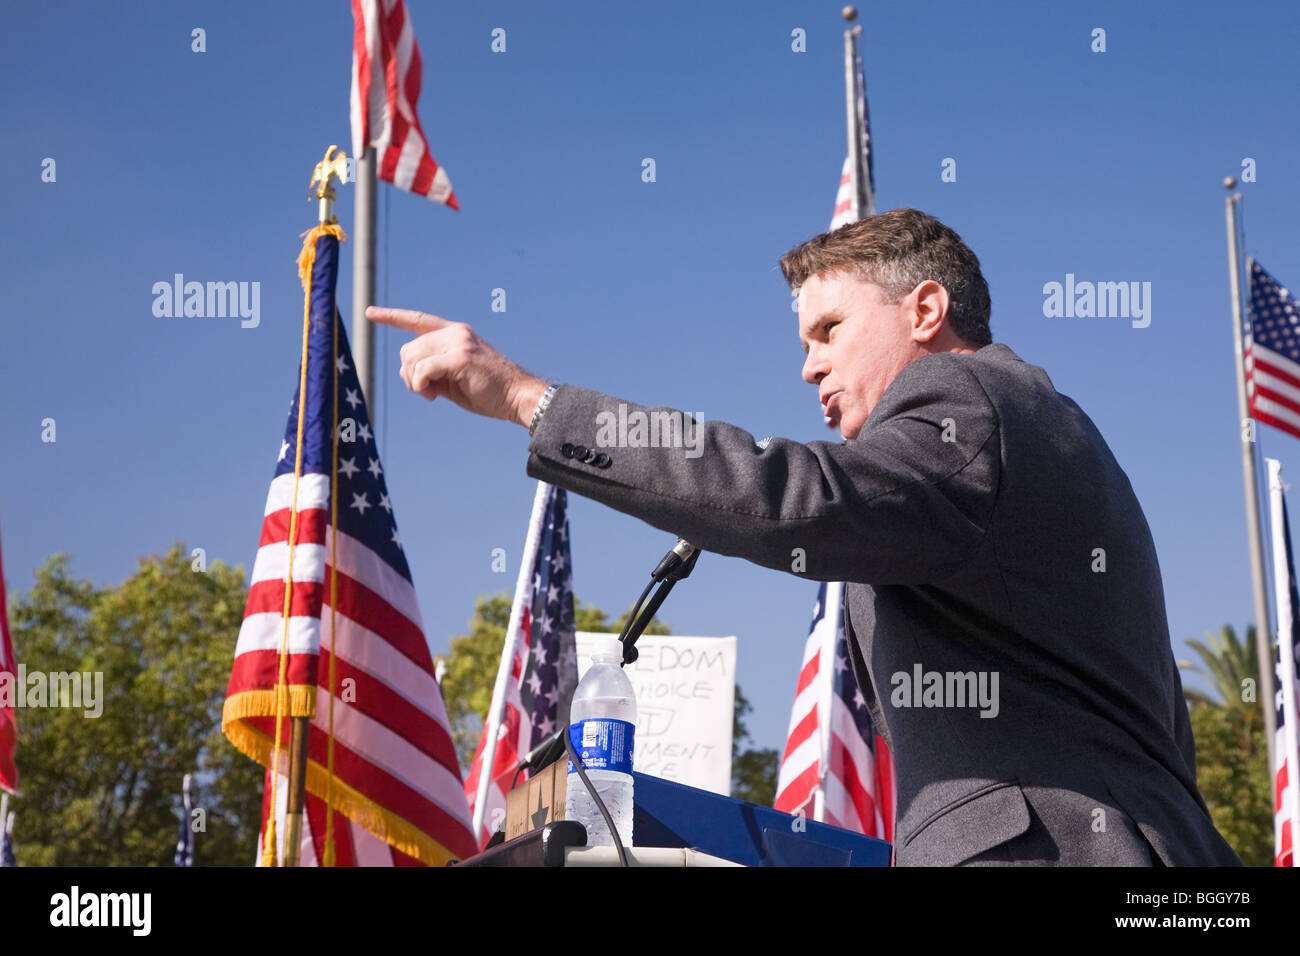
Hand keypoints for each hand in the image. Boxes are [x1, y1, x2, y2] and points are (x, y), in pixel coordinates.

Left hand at [365, 307, 546, 426]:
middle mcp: (455, 332)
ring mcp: (458, 342)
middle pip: (408, 349)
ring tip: (433, 394)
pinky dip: (422, 385)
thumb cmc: (488, 392)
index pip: (418, 320)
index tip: (370, 312)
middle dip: (410, 374)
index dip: (392, 317)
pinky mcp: (460, 357)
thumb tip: (408, 374)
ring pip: (412, 359)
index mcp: (455, 333)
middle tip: (427, 392)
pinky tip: (435, 395)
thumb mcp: (454, 378)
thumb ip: (432, 369)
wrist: (518, 396)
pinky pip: (422, 370)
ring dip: (415, 382)